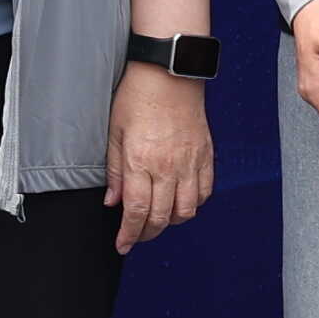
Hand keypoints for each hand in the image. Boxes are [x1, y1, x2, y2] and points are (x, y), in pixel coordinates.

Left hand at [105, 61, 216, 250]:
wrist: (169, 73)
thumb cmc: (137, 97)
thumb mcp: (114, 133)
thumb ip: (115, 171)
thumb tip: (112, 202)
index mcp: (141, 162)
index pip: (136, 212)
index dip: (129, 235)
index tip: (123, 244)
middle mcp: (168, 167)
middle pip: (161, 218)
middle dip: (147, 233)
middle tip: (136, 236)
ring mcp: (190, 163)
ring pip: (186, 211)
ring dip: (171, 222)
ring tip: (158, 219)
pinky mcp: (206, 156)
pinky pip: (205, 192)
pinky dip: (193, 204)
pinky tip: (180, 202)